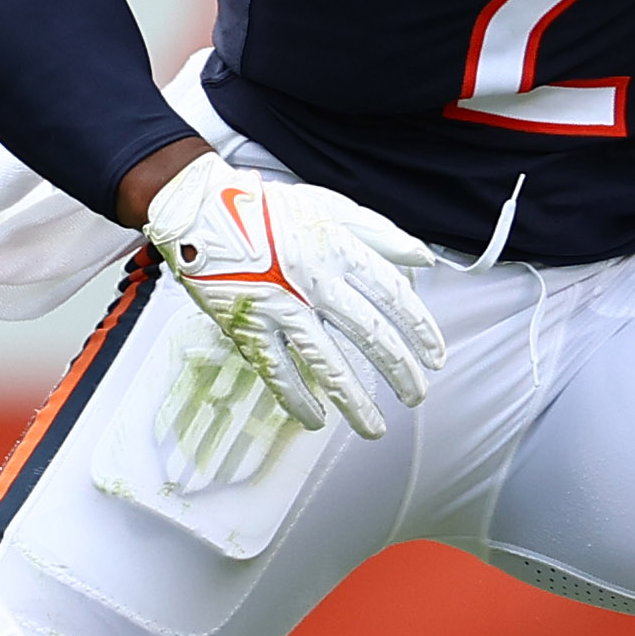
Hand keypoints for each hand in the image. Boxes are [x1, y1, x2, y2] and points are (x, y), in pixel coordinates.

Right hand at [139, 154, 443, 439]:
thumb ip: (379, 234)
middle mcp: (314, 280)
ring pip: (326, 363)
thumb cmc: (265, 208)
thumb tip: (423, 261)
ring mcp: (280, 307)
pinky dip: (297, 399)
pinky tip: (316, 419)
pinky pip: (277, 371)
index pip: (392, 296)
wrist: (199, 210)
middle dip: (399, 371)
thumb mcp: (329, 207)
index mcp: (337, 249)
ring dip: (355, 401)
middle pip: (369, 334)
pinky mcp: (248, 326)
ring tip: (375, 427)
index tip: (435, 356)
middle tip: (416, 395)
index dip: (419, 329)